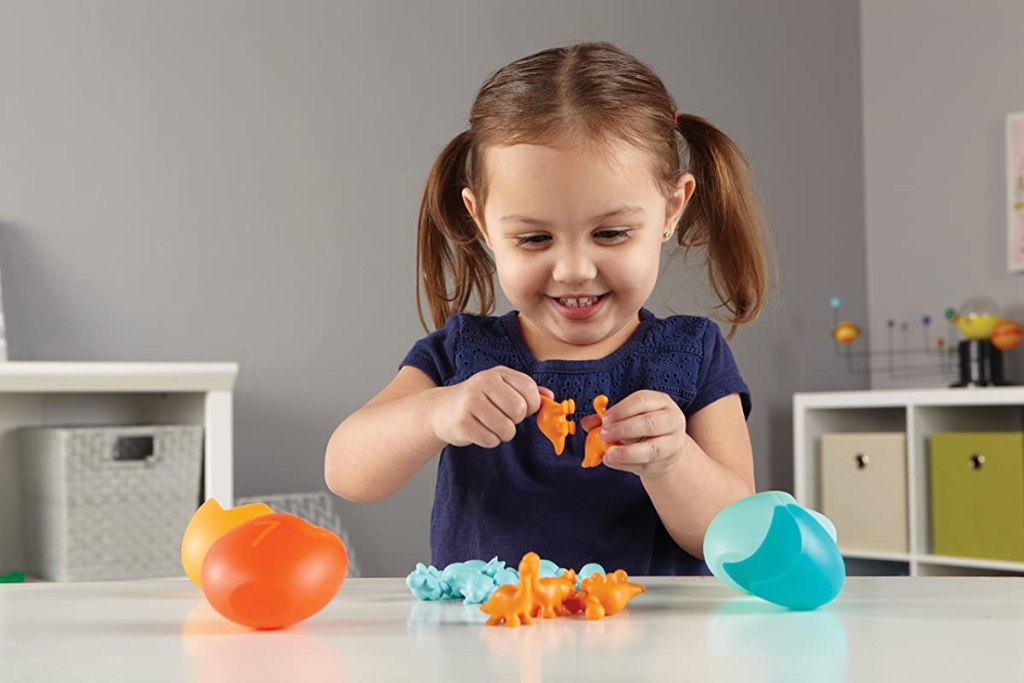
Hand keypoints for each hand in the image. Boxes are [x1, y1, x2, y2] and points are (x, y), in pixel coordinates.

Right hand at [430, 366, 551, 447]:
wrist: (442, 410)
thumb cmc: (477, 400)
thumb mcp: (501, 388)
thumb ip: (527, 391)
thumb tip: (550, 398)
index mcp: (498, 373)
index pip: (529, 390)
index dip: (532, 406)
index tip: (523, 410)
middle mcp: (484, 383)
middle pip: (519, 410)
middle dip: (516, 421)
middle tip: (503, 418)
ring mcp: (471, 402)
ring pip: (507, 429)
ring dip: (503, 433)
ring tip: (490, 425)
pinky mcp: (462, 423)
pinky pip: (490, 440)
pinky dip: (489, 441)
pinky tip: (479, 431)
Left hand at [580, 390, 687, 476]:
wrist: (665, 451)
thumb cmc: (642, 429)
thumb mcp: (627, 418)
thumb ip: (607, 419)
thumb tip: (587, 423)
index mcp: (660, 402)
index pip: (643, 401)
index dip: (621, 409)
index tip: (604, 419)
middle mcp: (672, 420)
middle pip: (649, 423)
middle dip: (623, 429)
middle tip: (603, 434)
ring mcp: (673, 442)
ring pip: (652, 448)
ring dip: (627, 452)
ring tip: (608, 453)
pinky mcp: (667, 462)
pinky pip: (646, 464)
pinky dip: (626, 464)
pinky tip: (611, 460)